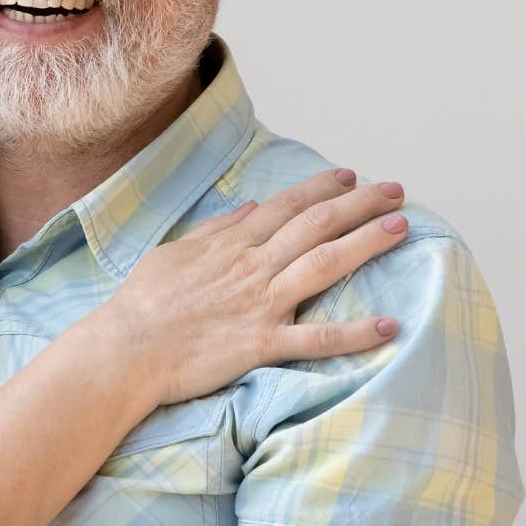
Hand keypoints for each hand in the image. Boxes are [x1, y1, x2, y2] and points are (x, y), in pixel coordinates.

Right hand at [91, 168, 411, 410]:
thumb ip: (215, 229)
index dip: (323, 188)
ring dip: (366, 244)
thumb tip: (249, 206)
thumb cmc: (142, 303)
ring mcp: (259, 303)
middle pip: (316, 225)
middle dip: (360, 204)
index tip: (352, 176)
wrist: (124, 348)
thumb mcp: (173, 252)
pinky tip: (387, 327)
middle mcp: (252, 266)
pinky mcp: (260, 343)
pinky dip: (353, 333)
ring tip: (401, 228)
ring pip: (324, 265)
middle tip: (396, 192)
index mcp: (231, 243)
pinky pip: (314, 338)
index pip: (286, 206)